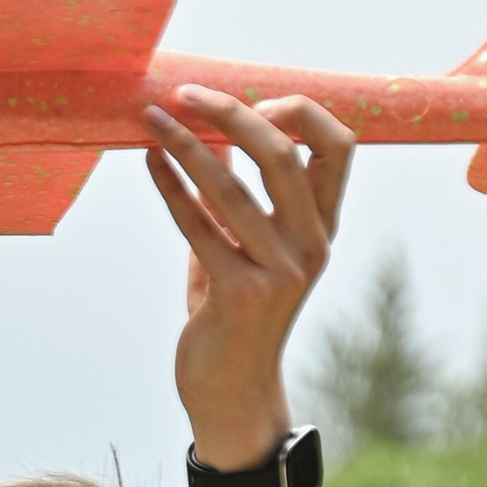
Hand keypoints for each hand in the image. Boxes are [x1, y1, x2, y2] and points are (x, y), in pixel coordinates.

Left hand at [142, 91, 351, 464]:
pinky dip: (169, 188)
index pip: (338, 145)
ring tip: (149, 118)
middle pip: (282, 152)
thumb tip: (212, 133)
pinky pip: (198, 227)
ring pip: (230, 186)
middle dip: (231, 112)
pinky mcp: (240, 294)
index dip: (297, 111)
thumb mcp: (245, 247)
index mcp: (322, 226)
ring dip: (184, 144)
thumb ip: (236, 196)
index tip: (250, 100)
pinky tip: (149, 162)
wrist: (230, 392)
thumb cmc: (233, 315)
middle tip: (185, 94)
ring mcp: (279, 271)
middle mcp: (311, 245)